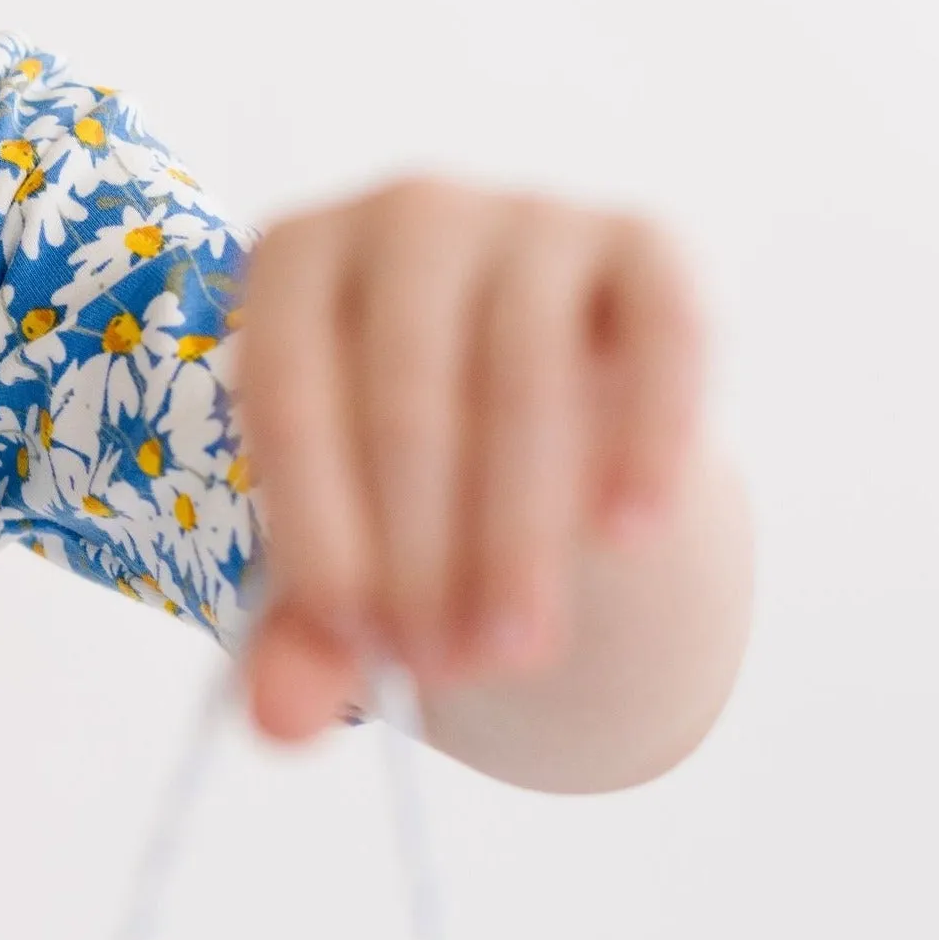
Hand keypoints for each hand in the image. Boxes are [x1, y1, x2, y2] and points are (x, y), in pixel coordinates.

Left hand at [233, 177, 704, 742]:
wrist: (526, 410)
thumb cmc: (392, 472)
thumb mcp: (337, 536)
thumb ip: (300, 627)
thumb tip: (277, 727)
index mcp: (291, 258)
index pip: (286, 393)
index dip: (314, 523)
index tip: (345, 638)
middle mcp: (403, 212)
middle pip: (405, 394)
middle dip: (419, 548)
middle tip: (435, 668)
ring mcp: (527, 216)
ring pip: (524, 377)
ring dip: (517, 529)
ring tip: (511, 651)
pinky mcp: (642, 242)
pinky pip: (660, 332)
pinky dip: (646, 434)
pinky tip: (625, 534)